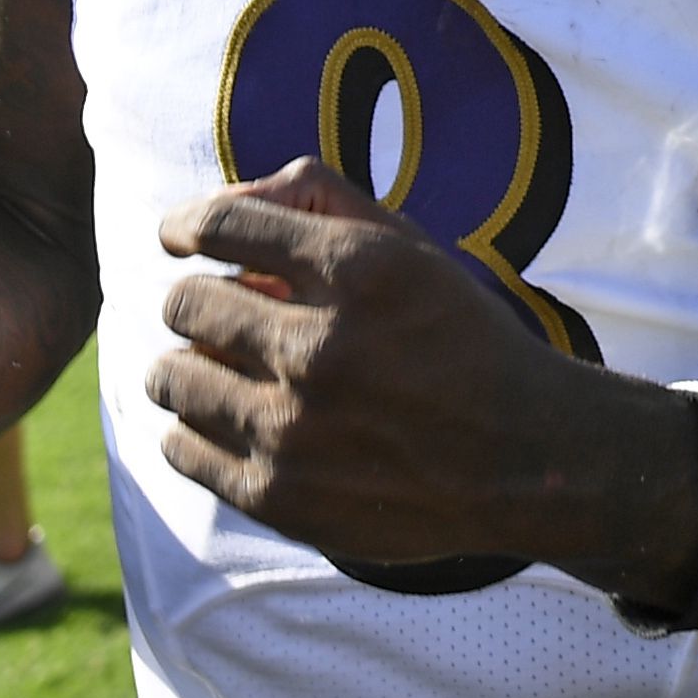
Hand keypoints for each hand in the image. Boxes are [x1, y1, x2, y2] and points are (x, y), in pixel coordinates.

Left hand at [147, 164, 697, 588]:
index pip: (221, 225)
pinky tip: (234, 423)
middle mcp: (322, 348)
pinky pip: (178, 448)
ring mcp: (295, 429)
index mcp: (361, 271)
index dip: (186, 227)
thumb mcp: (414, 250)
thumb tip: (218, 203)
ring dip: (189, 365)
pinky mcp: (277, 496)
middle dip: (199, 301)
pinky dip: (194, 429)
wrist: (526, 462)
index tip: (179, 238)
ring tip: (224, 372)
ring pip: (171, 377)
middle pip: (186, 304)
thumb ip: (320, 201)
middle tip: (225, 317)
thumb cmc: (463, 342)